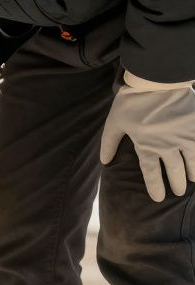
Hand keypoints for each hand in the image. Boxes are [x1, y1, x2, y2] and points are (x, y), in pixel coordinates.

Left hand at [101, 72, 194, 201]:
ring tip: (193, 180)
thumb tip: (105, 162)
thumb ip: (109, 144)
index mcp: (147, 147)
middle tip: (179, 192)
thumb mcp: (114, 123)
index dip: (155, 187)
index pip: (151, 173)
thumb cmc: (132, 101)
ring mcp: (185, 135)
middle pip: (174, 170)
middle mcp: (168, 145)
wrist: (157, 80)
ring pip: (192, 160)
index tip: (159, 199)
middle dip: (176, 183)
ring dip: (193, 172)